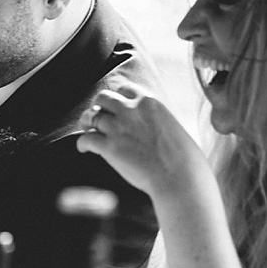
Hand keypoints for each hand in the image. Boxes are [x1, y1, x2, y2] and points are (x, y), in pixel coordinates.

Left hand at [76, 80, 206, 198]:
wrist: (180, 179)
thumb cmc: (185, 159)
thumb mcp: (172, 125)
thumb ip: (156, 119)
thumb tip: (149, 125)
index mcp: (149, 102)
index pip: (125, 88)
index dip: (118, 97)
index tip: (116, 106)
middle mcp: (131, 110)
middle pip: (103, 97)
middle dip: (98, 106)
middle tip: (97, 116)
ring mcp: (118, 128)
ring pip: (91, 116)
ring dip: (87, 123)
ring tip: (87, 130)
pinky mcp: (109, 147)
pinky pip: (86, 139)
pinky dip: (82, 144)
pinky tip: (84, 149)